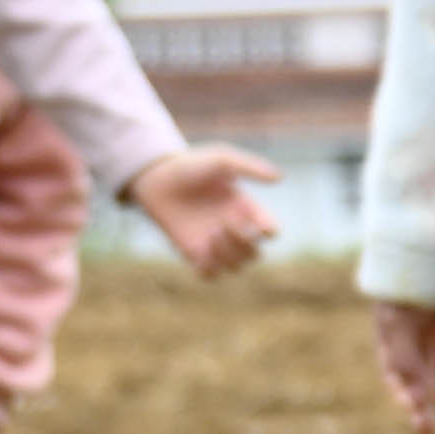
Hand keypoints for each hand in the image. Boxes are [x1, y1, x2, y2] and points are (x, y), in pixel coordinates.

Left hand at [131, 146, 279, 276]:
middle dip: (243, 244)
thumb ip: (249, 167)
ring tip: (209, 236)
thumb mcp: (221, 159)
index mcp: (247, 210)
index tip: (246, 216)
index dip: (266, 231)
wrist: (155, 177)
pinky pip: (210, 275)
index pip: (271, 232)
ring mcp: (214, 243)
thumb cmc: (190, 165)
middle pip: (255, 254)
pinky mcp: (193, 253)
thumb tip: (279, 178)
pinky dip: (209, 268)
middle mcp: (234, 230)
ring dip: (227, 255)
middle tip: (222, 226)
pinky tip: (199, 250)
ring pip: (236, 267)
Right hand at [371, 298, 434, 433]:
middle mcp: (417, 326)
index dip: (403, 393)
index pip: (395, 368)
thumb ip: (407, 365)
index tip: (415, 414)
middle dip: (421, 398)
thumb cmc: (413, 286)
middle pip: (418, 368)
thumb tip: (417, 403)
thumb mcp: (400, 327)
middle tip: (428, 430)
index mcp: (393, 328)